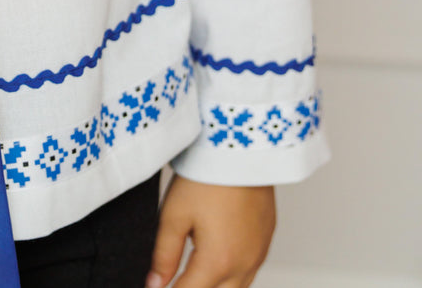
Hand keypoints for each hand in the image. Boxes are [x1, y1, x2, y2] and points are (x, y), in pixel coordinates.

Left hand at [146, 177, 274, 287]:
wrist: (240, 148)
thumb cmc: (206, 176)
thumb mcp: (174, 215)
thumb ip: (164, 256)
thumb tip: (155, 284)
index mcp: (218, 262)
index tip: (157, 286)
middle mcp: (243, 265)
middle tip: (177, 278)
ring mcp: (259, 254)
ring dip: (215, 285)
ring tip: (194, 271)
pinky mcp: (266, 240)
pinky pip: (250, 271)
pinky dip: (232, 274)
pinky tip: (218, 258)